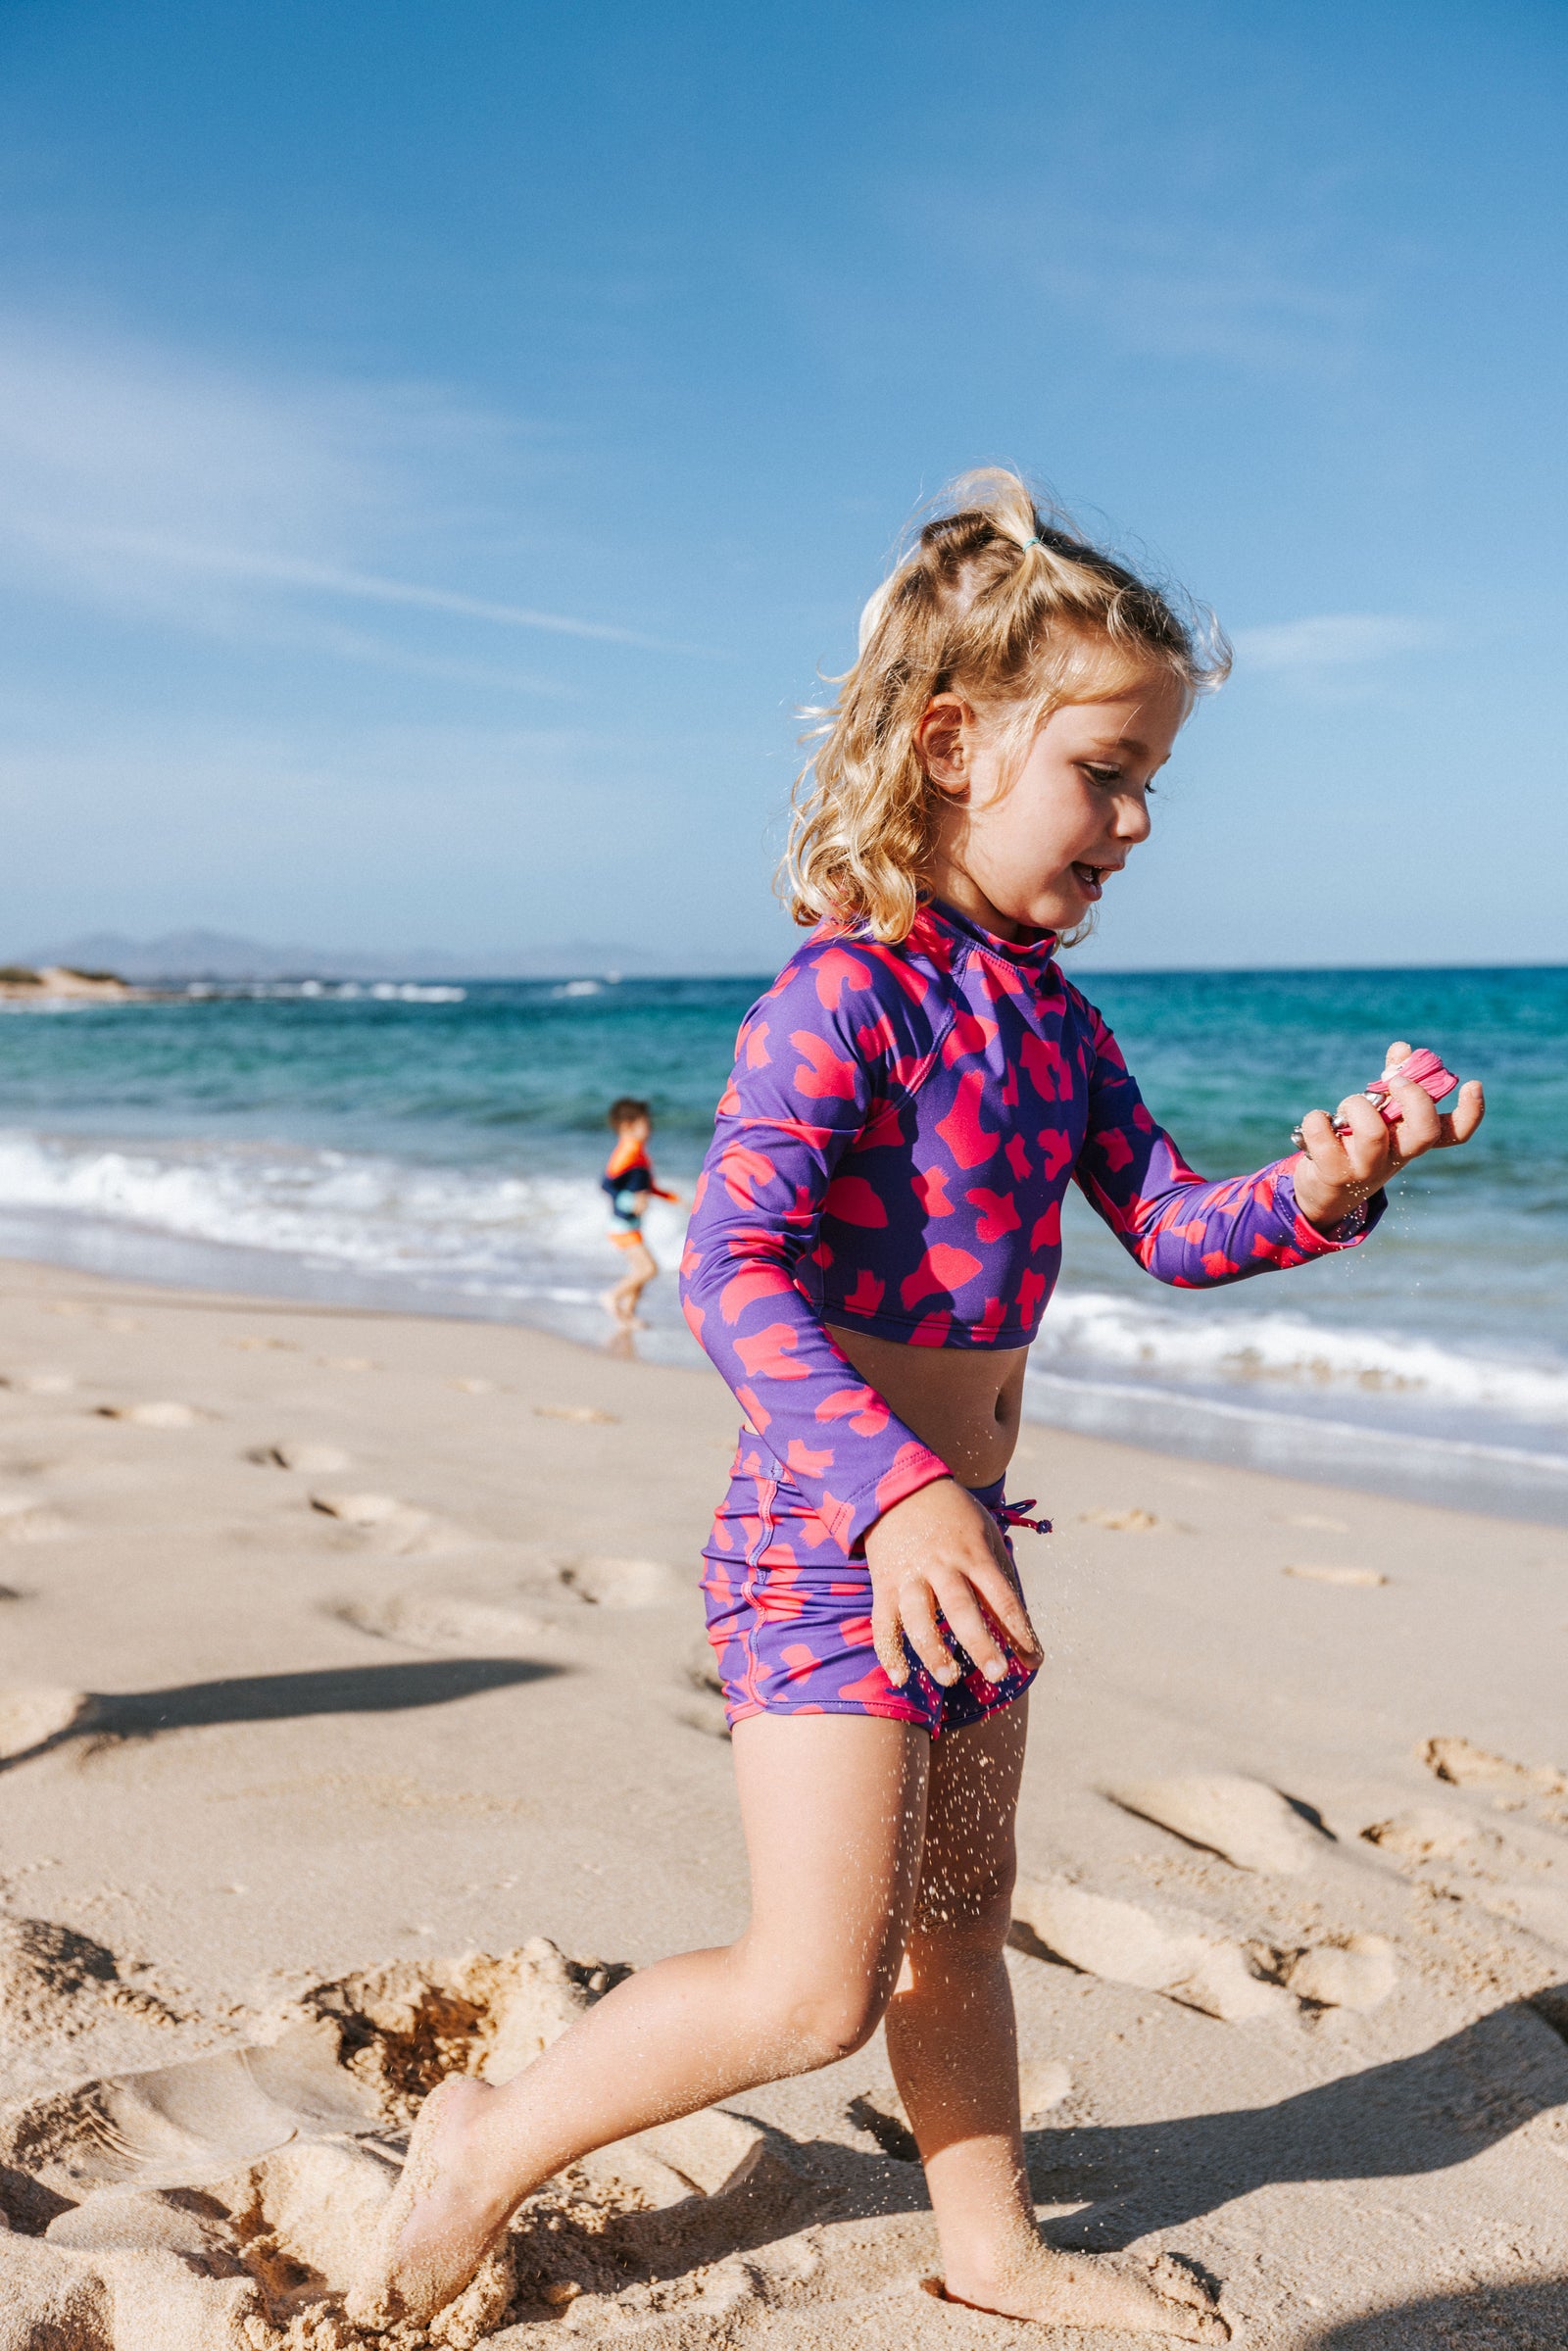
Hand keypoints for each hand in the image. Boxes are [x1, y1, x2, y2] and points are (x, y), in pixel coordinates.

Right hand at [863, 1478, 1041, 1690]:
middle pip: (961, 1609)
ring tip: (948, 1678)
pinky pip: (885, 1622)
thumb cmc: (953, 1517)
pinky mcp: (884, 1584)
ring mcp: (910, 1576)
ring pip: (919, 1617)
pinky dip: (890, 1652)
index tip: (1034, 1660)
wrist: (899, 1488)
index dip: (1019, 1630)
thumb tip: (1020, 1625)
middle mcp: (942, 1566)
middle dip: (980, 1643)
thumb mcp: (984, 1534)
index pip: (1001, 1597)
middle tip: (997, 1674)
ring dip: (933, 1650)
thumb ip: (998, 1576)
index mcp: (974, 1554)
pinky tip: (901, 1678)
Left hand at [1292, 1038, 1484, 1230]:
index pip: (1453, 1133)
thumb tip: (1402, 1049)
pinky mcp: (1335, 1174)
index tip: (1473, 1085)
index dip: (1470, 1112)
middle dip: (1413, 1098)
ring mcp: (1367, 1168)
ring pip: (1373, 1132)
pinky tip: (1319, 1123)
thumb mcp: (1377, 1114)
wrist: (1326, 1189)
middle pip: (1423, 1132)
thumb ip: (1390, 1082)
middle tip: (1396, 1082)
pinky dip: (1317, 1119)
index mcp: (1412, 1139)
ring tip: (1348, 1108)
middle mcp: (1396, 1156)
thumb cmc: (1356, 1141)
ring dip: (1357, 1106)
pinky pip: (1324, 1134)